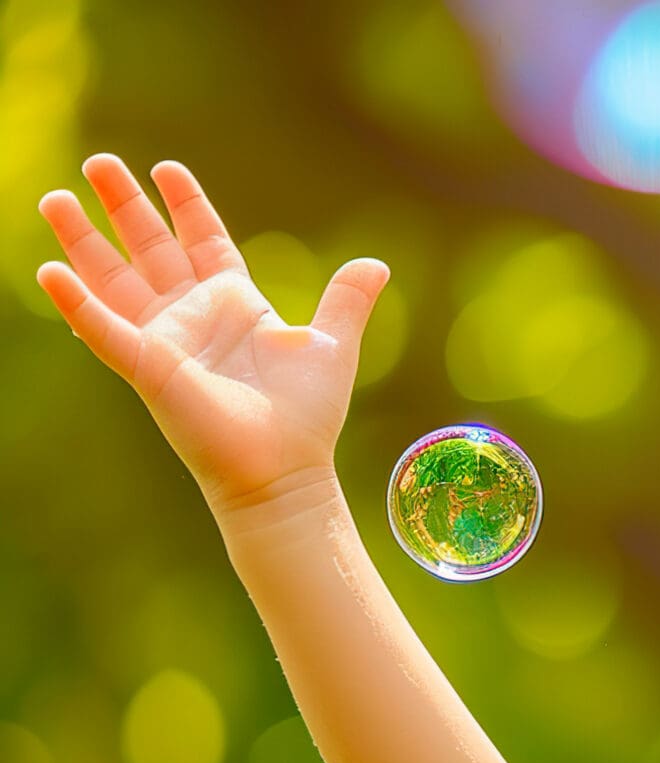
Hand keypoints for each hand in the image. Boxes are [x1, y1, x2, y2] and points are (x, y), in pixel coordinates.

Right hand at [35, 154, 389, 520]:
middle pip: (151, 247)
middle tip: (98, 160)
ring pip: (114, 278)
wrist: (287, 470)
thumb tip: (376, 264)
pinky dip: (77, 304)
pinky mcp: (147, 368)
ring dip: (83, 240)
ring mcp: (165, 340)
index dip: (185, 204)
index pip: (204, 240)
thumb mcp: (332, 346)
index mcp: (234, 303)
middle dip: (124, 205)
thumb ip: (347, 302)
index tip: (167, 168)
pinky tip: (49, 272)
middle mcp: (192, 315)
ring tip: (54, 198)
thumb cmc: (307, 416)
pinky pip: (104, 330)